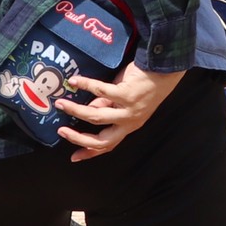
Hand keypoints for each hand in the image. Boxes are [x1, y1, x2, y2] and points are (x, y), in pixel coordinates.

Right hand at [56, 64, 180, 160]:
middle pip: (101, 139)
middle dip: (79, 138)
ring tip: (61, 104)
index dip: (91, 153)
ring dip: (75, 111)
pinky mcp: (127, 95)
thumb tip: (88, 108)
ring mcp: (129, 110)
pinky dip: (85, 85)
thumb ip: (106, 106)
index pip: (108, 145)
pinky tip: (75, 81)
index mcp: (129, 126)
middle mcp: (129, 122)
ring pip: (96, 117)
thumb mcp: (124, 101)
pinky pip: (100, 91)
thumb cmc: (143, 83)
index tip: (75, 157)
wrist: (164, 69)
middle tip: (62, 131)